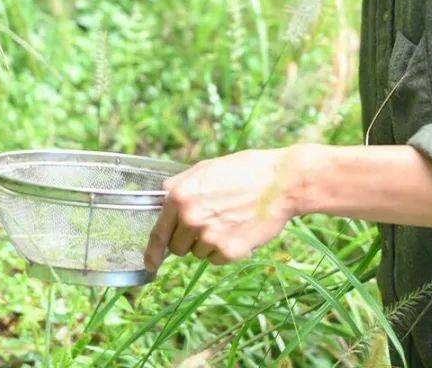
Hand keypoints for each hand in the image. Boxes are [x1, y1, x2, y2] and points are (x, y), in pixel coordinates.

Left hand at [143, 147, 304, 272]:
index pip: (158, 233)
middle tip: (210, 223)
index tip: (150, 264)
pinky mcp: (229, 251)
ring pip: (198, 254)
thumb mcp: (206, 168)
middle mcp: (190, 218)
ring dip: (209, 244)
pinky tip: (239, 230)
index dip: (152, 252)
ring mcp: (209, 236)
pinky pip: (217, 259)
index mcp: (180, 197)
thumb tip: (163, 194)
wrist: (281, 182)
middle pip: (177, 247)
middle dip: (188, 240)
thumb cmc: (245, 171)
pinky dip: (226, 250)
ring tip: (230, 221)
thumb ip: (180, 184)